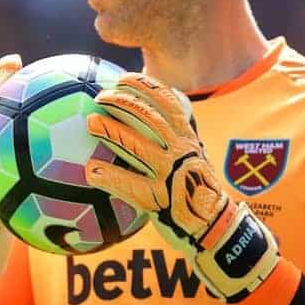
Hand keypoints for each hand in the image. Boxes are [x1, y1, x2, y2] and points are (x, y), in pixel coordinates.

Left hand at [84, 72, 279, 301]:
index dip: (144, 86)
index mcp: (187, 138)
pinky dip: (109, 176)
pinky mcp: (158, 199)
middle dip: (123, 103)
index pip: (167, 102)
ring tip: (90, 123)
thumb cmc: (196, 188)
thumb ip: (176, 136)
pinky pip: (129, 185)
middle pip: (148, 118)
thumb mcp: (194, 156)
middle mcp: (179, 152)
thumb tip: (150, 116)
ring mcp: (169, 175)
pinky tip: (90, 171)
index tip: (122, 78)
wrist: (213, 226)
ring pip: (136, 147)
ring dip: (111, 132)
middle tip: (100, 97)